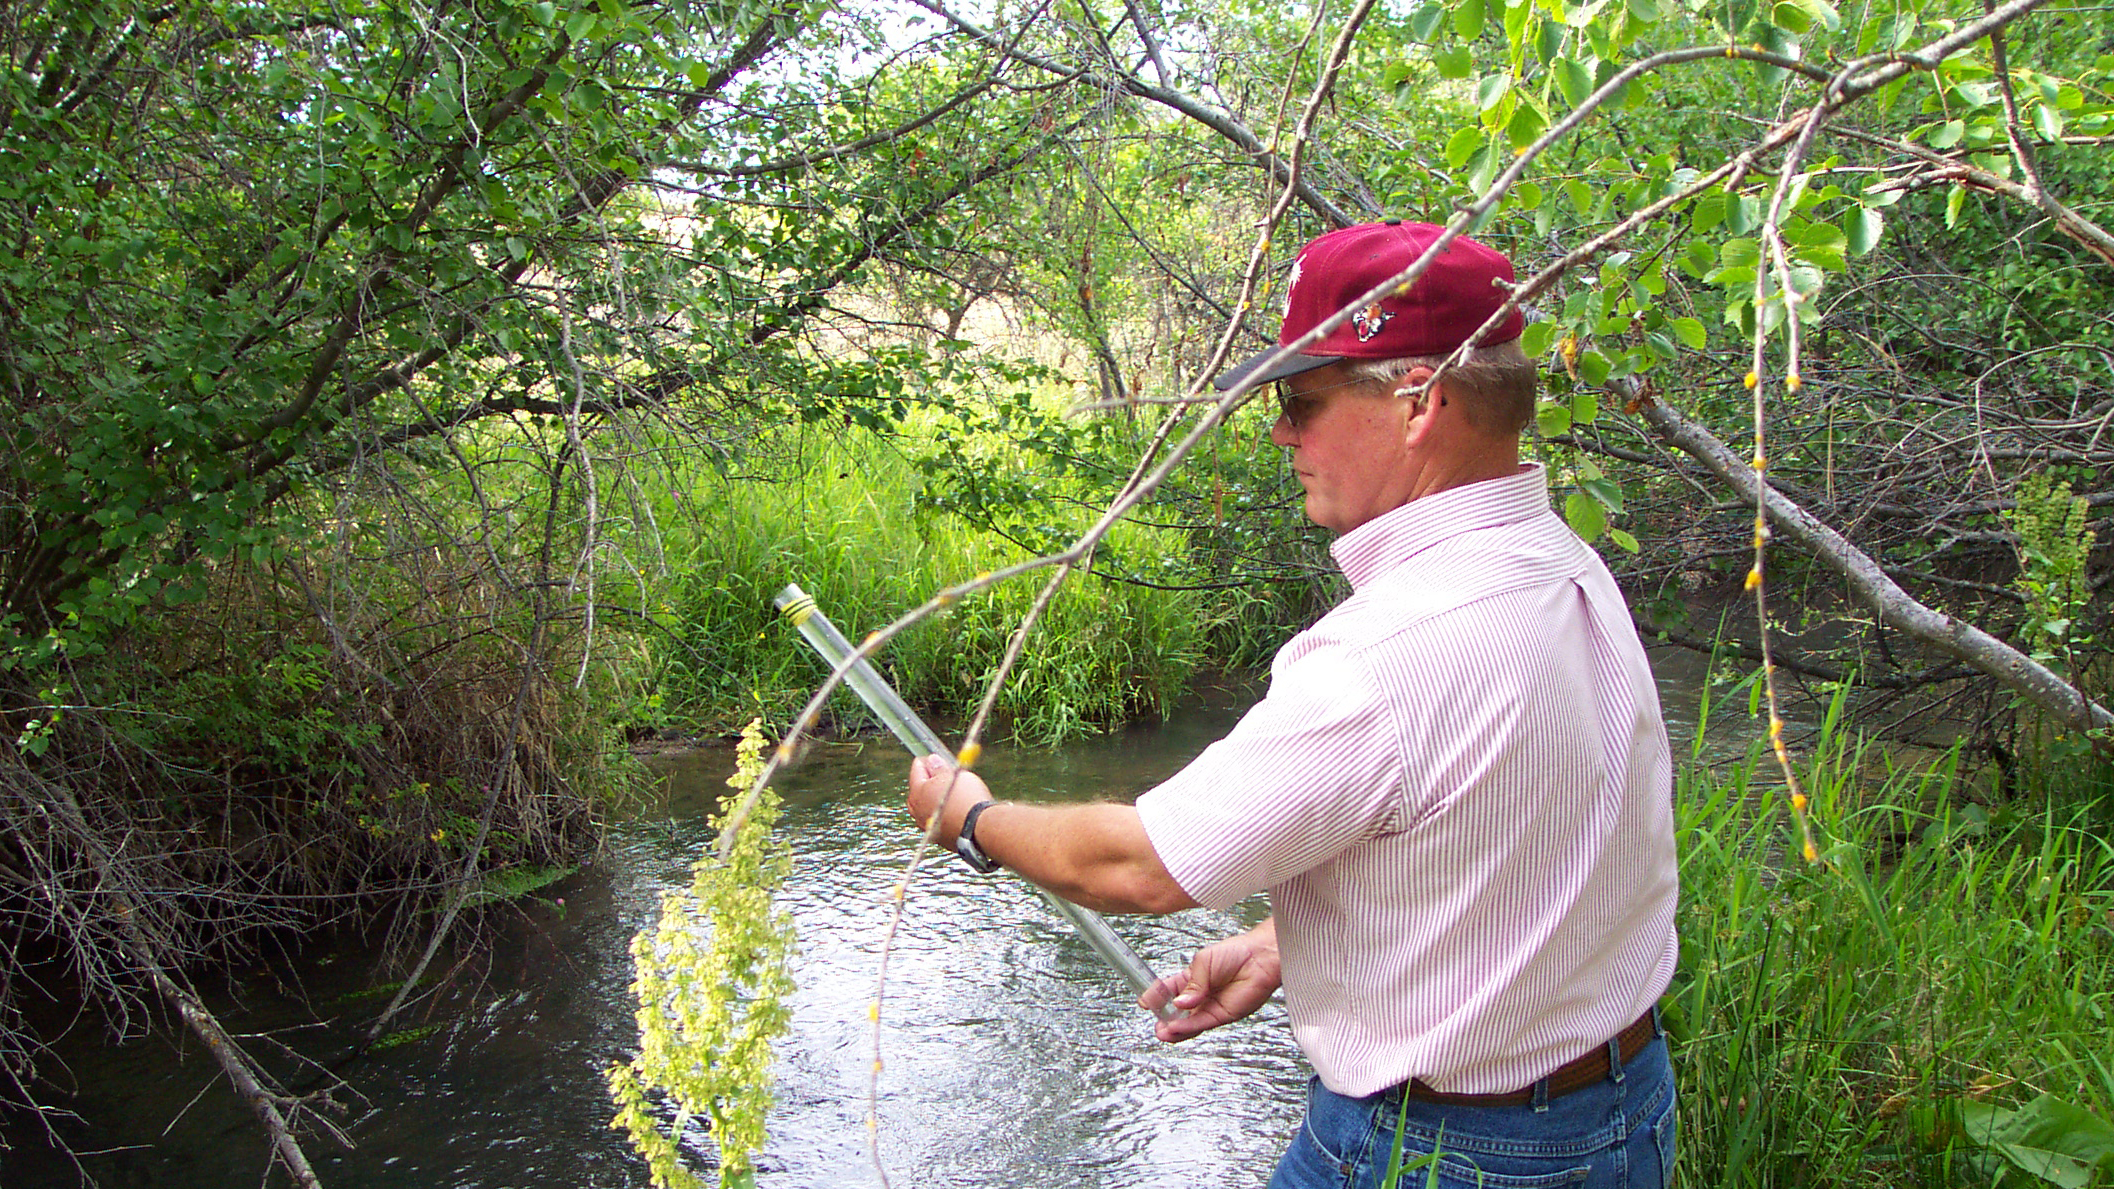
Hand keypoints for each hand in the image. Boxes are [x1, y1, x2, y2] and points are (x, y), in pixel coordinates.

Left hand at [906, 755, 991, 847]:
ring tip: (955, 792)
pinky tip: (957, 808)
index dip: (930, 761)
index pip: (917, 769)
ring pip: (929, 805)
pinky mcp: (938, 836)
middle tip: (948, 774)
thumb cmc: (966, 799)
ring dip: (939, 797)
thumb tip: (932, 761)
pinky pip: (938, 818)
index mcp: (917, 792)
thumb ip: (939, 767)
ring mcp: (927, 825)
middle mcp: (917, 811)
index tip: (941, 759)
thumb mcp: (953, 775)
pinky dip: (945, 812)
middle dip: (932, 780)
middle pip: (920, 789)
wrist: (979, 829)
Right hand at [1138, 919, 1281, 1042]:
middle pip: (1177, 1011)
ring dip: (1174, 1029)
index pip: (1169, 990)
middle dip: (1164, 1018)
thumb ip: (1191, 985)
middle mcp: (1200, 995)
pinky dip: (1188, 1027)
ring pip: (1188, 1022)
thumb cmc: (1234, 953)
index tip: (1144, 1002)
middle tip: (1155, 1023)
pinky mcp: (1223, 1015)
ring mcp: (1210, 1006)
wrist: (1259, 958)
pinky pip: (1202, 1023)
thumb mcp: (1203, 962)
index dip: (1156, 996)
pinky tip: (1177, 1027)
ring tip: (1162, 1032)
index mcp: (1192, 979)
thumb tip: (1179, 1003)